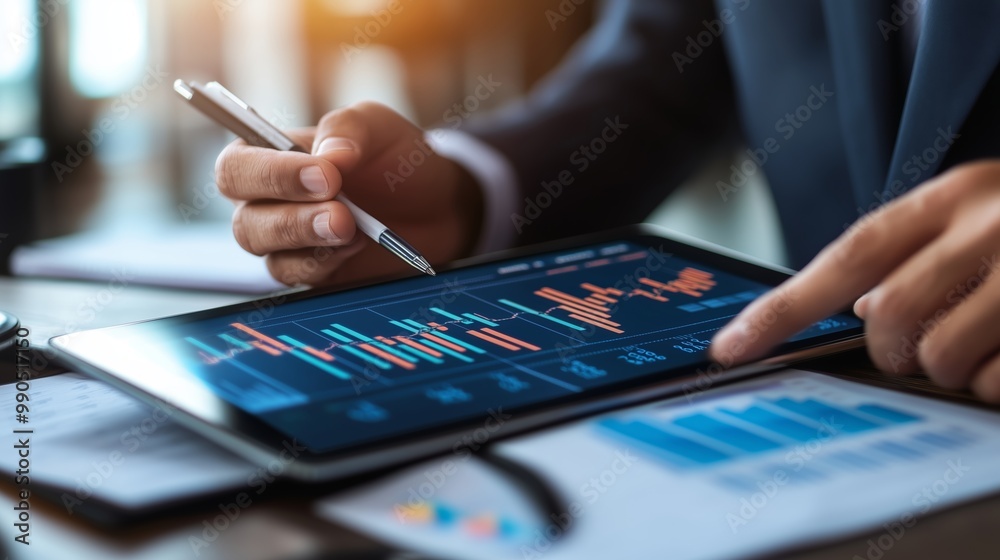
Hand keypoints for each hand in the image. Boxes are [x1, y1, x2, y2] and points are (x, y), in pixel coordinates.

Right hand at [216, 102, 481, 286]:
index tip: (326, 176)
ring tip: (350, 228)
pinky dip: (325, 261)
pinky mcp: (310, 271)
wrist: (436, 206)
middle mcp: (265, 202)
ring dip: (307, 240)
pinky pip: (297, 275)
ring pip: (266, 253)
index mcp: (267, 156)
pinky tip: (357, 245)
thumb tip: (329, 154)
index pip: (237, 168)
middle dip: (291, 217)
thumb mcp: (377, 126)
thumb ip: (347, 128)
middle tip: (341, 212)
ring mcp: (285, 242)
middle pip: (243, 220)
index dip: (272, 174)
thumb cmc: (394, 159)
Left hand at [710, 161, 999, 401]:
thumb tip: (864, 311)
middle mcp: (987, 226)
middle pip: (887, 315)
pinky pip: (995, 384)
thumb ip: (910, 255)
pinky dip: (993, 384)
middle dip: (891, 350)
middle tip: (921, 346)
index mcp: (952, 198)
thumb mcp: (978, 218)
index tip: (729, 348)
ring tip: (983, 342)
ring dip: (950, 369)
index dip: (783, 308)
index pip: (847, 256)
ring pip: (939, 356)